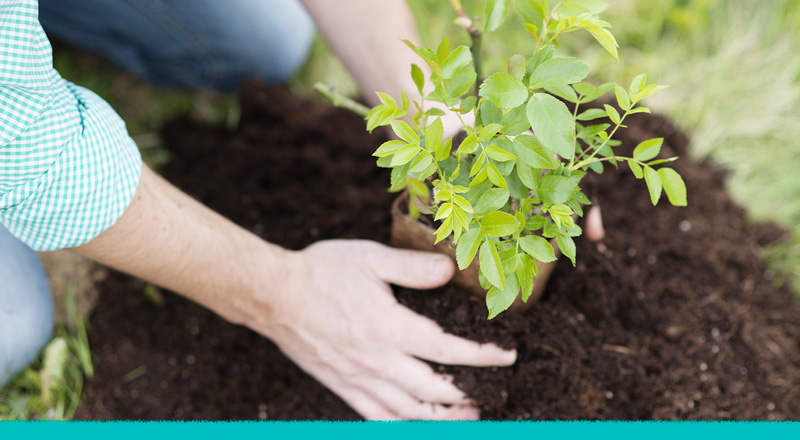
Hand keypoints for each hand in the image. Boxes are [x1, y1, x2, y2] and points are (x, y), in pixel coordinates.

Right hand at [259, 240, 516, 420]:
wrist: (273, 295)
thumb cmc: (322, 272)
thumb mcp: (370, 257)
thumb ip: (412, 267)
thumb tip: (450, 270)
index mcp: (389, 328)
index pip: (448, 351)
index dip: (482, 357)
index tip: (506, 356)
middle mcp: (377, 361)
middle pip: (434, 390)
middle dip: (469, 393)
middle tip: (492, 391)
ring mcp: (358, 379)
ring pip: (409, 412)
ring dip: (443, 417)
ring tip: (468, 415)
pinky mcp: (342, 387)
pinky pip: (378, 417)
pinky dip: (404, 426)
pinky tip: (418, 423)